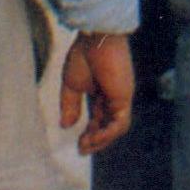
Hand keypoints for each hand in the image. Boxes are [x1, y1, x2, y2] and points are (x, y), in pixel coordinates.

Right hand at [65, 33, 136, 154]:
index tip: (79, 144)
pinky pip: (120, 123)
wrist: (94, 40)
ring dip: (102, 140)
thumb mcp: (71, 86)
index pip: (99, 119)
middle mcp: (114, 98)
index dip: (91, 134)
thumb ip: (70, 106)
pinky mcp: (124, 97)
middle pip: (109, 127)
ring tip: (86, 145)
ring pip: (117, 128)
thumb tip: (66, 126)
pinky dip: (108, 134)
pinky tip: (94, 138)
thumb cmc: (83, 56)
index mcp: (102, 94)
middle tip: (82, 149)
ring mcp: (120, 98)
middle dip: (96, 141)